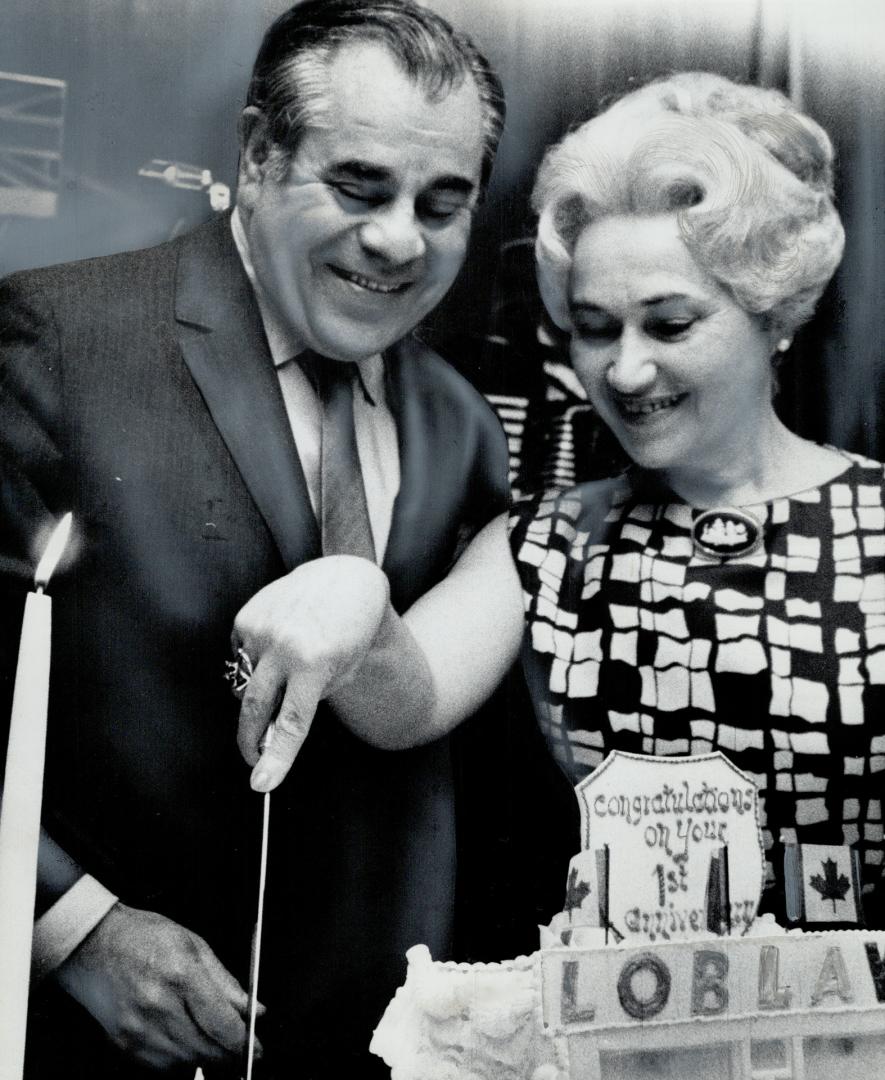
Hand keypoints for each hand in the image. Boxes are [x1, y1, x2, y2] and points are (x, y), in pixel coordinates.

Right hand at [53, 903, 259, 1069]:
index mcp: (180, 974)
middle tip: (241, 1048)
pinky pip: (162, 1066)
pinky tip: (187, 1042)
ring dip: (206, 1057)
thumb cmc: (143, 937)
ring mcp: (138, 1029)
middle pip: (206, 1049)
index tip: (256, 1048)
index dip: (244, 1042)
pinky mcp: (124, 1043)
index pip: (221, 1023)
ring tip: (214, 1042)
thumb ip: (226, 982)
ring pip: (186, 1062)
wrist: (92, 945)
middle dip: (229, 1053)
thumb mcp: (194, 944)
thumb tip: (253, 1009)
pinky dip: (181, 1060)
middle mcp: (158, 1005)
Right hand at [232, 555, 390, 790]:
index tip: (261, 783)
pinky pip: (240, 657)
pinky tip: (279, 642)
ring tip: (289, 665)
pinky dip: (256, 660)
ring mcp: (260, 629)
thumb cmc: (350, 634)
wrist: (345, 579)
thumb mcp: (342, 672)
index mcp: (315, 662)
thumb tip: (267, 729)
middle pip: (254, 708)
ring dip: (261, 687)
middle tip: (252, 759)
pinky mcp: (245, 617)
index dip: (276, 758)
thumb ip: (306, 700)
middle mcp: (283, 645)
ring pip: (245, 682)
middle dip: (250, 740)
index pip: (291, 722)